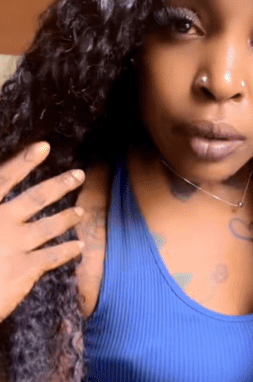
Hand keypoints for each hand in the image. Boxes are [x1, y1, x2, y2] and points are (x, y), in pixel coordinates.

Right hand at [0, 142, 85, 322]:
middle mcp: (1, 223)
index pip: (3, 178)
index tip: (43, 147)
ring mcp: (15, 246)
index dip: (23, 161)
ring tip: (80, 212)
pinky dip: (68, 251)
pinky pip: (53, 256)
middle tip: (79, 174)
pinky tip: (78, 247)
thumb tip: (0, 201)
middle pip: (36, 198)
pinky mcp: (24, 270)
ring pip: (50, 226)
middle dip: (60, 185)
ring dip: (67, 218)